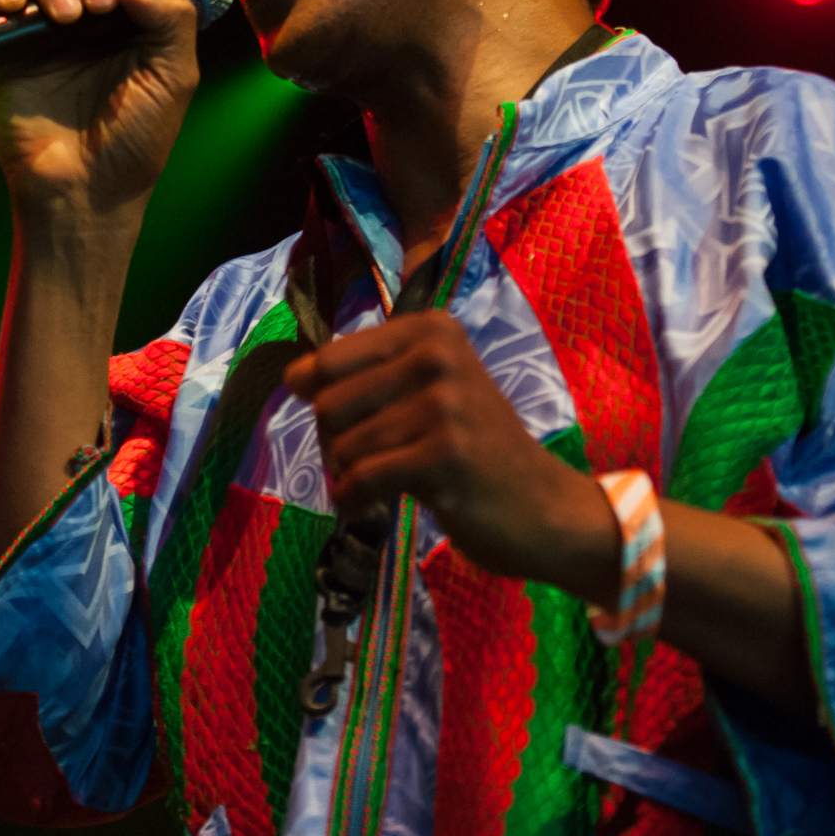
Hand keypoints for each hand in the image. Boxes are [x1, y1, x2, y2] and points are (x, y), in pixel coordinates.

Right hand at [0, 0, 200, 222]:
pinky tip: (13, 6)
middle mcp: (93, 14)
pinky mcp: (7, 41)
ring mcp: (48, 25)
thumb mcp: (175, 78)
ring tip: (68, 18)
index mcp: (138, 16)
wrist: (84, 188)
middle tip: (99, 4)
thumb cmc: (137, 140)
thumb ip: (171, 20)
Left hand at [283, 312, 619, 597]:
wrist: (543, 506)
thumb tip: (291, 375)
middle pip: (329, 403)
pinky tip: (370, 506)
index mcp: (431, 329)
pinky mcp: (444, 454)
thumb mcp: (432, 390)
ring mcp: (444, 403)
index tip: (355, 424)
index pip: (329, 360)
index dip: (322, 400)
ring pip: (343, 446)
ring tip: (385, 481)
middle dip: (336, 442)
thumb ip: (368, 374)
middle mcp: (438, 355)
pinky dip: (353, 501)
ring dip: (349, 476)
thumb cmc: (478, 448)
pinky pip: (361, 479)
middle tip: (374, 460)